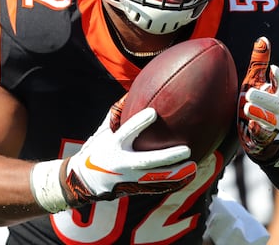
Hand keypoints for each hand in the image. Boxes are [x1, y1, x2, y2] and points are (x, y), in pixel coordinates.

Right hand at [61, 105, 195, 206]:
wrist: (86, 179)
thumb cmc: (99, 148)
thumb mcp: (104, 130)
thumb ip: (117, 113)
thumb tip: (131, 90)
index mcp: (113, 144)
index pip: (127, 132)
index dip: (139, 122)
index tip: (154, 112)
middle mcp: (122, 162)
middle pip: (147, 161)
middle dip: (166, 157)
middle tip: (186, 149)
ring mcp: (129, 178)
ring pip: (156, 178)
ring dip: (175, 173)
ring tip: (193, 165)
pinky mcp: (134, 188)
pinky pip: (157, 187)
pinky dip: (173, 182)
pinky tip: (189, 176)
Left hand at [238, 37, 278, 155]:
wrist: (258, 132)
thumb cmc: (257, 101)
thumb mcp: (255, 81)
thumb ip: (259, 62)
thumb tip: (263, 39)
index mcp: (278, 93)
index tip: (272, 69)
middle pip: (276, 102)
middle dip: (263, 98)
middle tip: (249, 93)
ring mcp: (272, 124)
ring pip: (269, 119)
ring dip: (259, 113)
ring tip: (247, 108)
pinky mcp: (264, 137)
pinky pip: (263, 135)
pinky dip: (258, 131)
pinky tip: (251, 126)